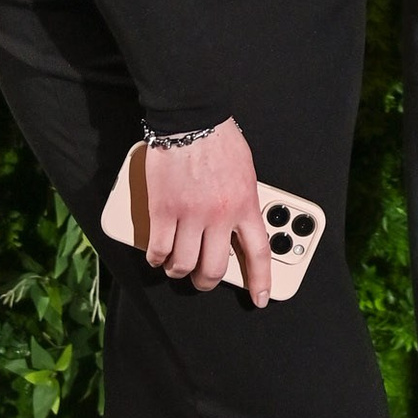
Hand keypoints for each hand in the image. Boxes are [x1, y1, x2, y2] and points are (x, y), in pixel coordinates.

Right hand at [142, 118, 270, 305]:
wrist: (191, 119)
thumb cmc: (220, 140)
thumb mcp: (246, 173)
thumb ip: (243, 201)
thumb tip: (237, 225)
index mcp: (245, 205)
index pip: (258, 253)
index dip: (260, 281)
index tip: (260, 299)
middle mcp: (219, 215)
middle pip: (215, 268)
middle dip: (207, 281)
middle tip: (203, 280)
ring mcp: (189, 215)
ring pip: (183, 264)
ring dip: (179, 272)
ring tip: (177, 267)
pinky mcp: (162, 210)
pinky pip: (159, 249)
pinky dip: (157, 258)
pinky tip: (158, 256)